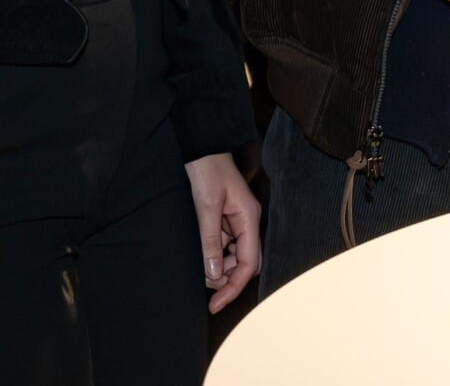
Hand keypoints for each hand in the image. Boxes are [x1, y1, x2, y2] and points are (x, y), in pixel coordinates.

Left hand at [185, 152, 259, 311]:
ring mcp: (236, 220)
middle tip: (206, 293)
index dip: (233, 287)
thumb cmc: (206, 169)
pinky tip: (201, 257)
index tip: (216, 304)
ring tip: (200, 273)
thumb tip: (214, 273)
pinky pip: (223, 244)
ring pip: (234, 256)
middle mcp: (247, 221)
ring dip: (219, 268)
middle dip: (227, 280)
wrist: (200, 145)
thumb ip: (210, 241)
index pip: (249, 263)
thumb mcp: (205, 206)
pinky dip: (213, 255)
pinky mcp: (224, 218)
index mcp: (249, 218)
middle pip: (245, 263)